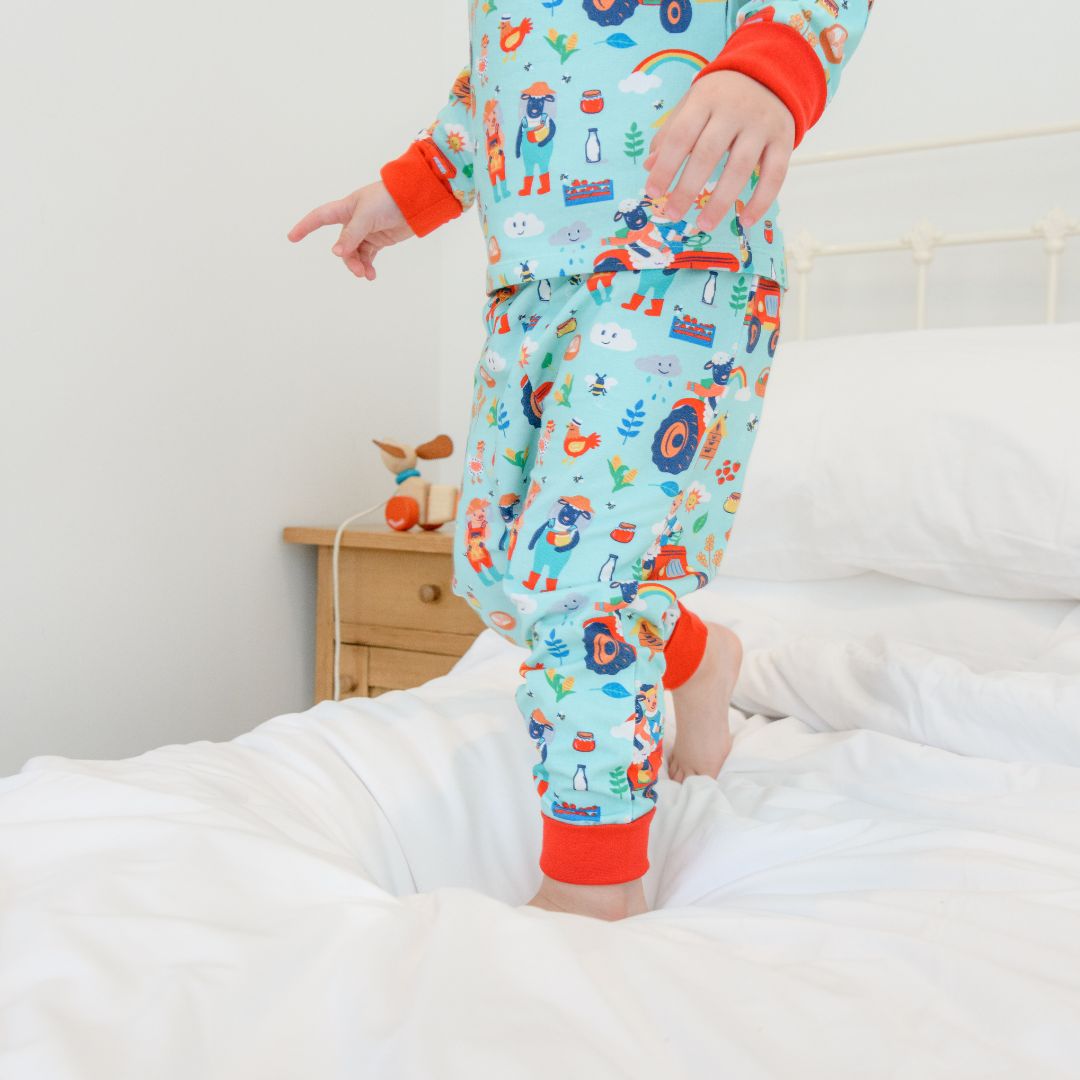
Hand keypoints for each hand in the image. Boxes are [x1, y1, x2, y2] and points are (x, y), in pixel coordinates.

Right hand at [286, 181, 413, 280]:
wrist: (414, 201)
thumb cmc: (388, 200)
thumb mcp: (365, 216)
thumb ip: (351, 235)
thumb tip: (336, 253)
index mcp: (345, 208)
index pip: (319, 217)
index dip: (305, 226)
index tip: (292, 238)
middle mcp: (353, 220)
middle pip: (342, 245)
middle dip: (348, 259)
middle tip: (358, 271)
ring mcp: (366, 231)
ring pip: (354, 253)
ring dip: (358, 265)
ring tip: (366, 275)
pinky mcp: (379, 240)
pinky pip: (367, 256)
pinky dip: (368, 266)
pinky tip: (371, 275)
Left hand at [642, 70, 794, 231]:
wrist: (771, 73)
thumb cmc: (721, 98)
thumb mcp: (692, 105)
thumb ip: (670, 133)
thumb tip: (650, 166)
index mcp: (706, 99)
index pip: (681, 135)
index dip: (665, 166)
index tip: (652, 193)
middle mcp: (735, 110)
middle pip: (708, 153)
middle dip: (687, 188)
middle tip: (672, 214)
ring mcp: (762, 124)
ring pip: (740, 168)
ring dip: (721, 201)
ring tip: (704, 225)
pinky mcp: (784, 139)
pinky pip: (775, 175)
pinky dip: (761, 201)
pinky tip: (745, 221)